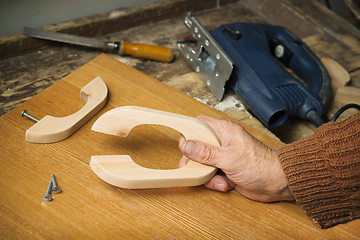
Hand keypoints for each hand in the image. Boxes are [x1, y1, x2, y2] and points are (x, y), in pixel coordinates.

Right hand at [179, 115, 293, 201]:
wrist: (276, 184)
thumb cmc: (261, 165)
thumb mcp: (230, 158)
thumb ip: (206, 153)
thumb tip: (187, 145)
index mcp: (224, 131)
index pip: (199, 124)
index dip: (189, 134)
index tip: (186, 148)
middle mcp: (222, 141)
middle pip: (197, 147)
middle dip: (197, 162)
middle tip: (200, 168)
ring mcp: (223, 156)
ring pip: (202, 163)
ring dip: (207, 175)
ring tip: (220, 179)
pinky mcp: (224, 169)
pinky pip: (210, 175)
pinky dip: (215, 182)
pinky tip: (226, 183)